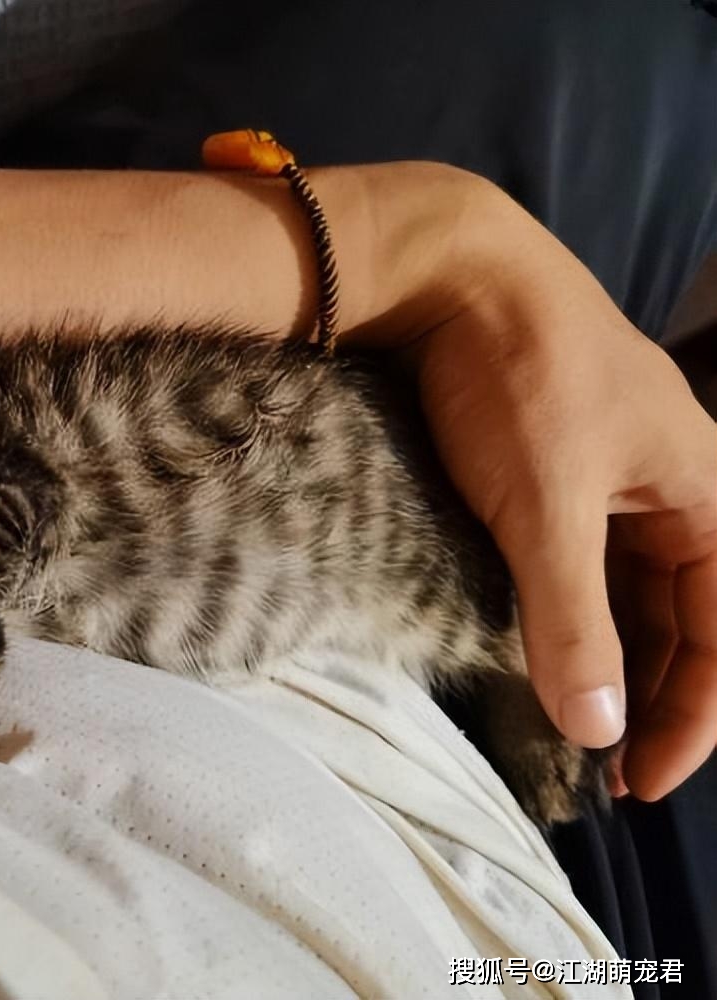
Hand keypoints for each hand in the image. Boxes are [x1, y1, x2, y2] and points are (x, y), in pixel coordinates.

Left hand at [406, 190, 716, 800]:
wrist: (445, 272)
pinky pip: (579, 556)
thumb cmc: (514, 379)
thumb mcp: (547, 509)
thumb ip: (574, 620)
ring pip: (627, 589)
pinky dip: (566, 607)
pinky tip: (532, 646)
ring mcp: (611, 474)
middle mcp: (672, 486)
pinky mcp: (552, 465)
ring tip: (567, 719)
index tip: (638, 783)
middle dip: (650, 694)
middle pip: (682, 617)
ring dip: (605, 654)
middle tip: (599, 769)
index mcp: (706, 492)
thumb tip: (598, 729)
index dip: (692, 718)